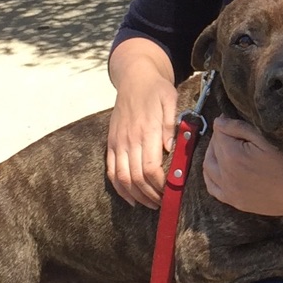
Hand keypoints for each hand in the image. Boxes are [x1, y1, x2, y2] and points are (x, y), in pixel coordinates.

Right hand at [106, 42, 177, 208]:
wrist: (134, 78)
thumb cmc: (157, 89)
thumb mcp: (170, 100)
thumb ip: (170, 124)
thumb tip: (170, 148)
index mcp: (146, 130)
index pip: (151, 167)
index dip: (160, 185)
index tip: (171, 192)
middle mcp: (129, 139)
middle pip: (137, 177)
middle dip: (151, 195)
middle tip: (165, 203)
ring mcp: (117, 143)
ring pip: (122, 179)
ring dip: (136, 196)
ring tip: (150, 204)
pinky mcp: (111, 144)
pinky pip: (111, 172)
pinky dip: (120, 188)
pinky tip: (131, 198)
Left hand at [203, 117, 282, 215]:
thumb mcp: (267, 138)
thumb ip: (239, 128)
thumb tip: (219, 121)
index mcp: (233, 156)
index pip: (219, 132)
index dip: (225, 123)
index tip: (232, 119)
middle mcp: (226, 175)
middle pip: (213, 149)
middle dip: (219, 137)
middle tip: (231, 131)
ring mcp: (229, 191)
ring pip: (208, 168)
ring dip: (212, 155)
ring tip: (223, 147)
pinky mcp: (235, 202)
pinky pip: (213, 188)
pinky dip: (210, 175)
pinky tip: (218, 169)